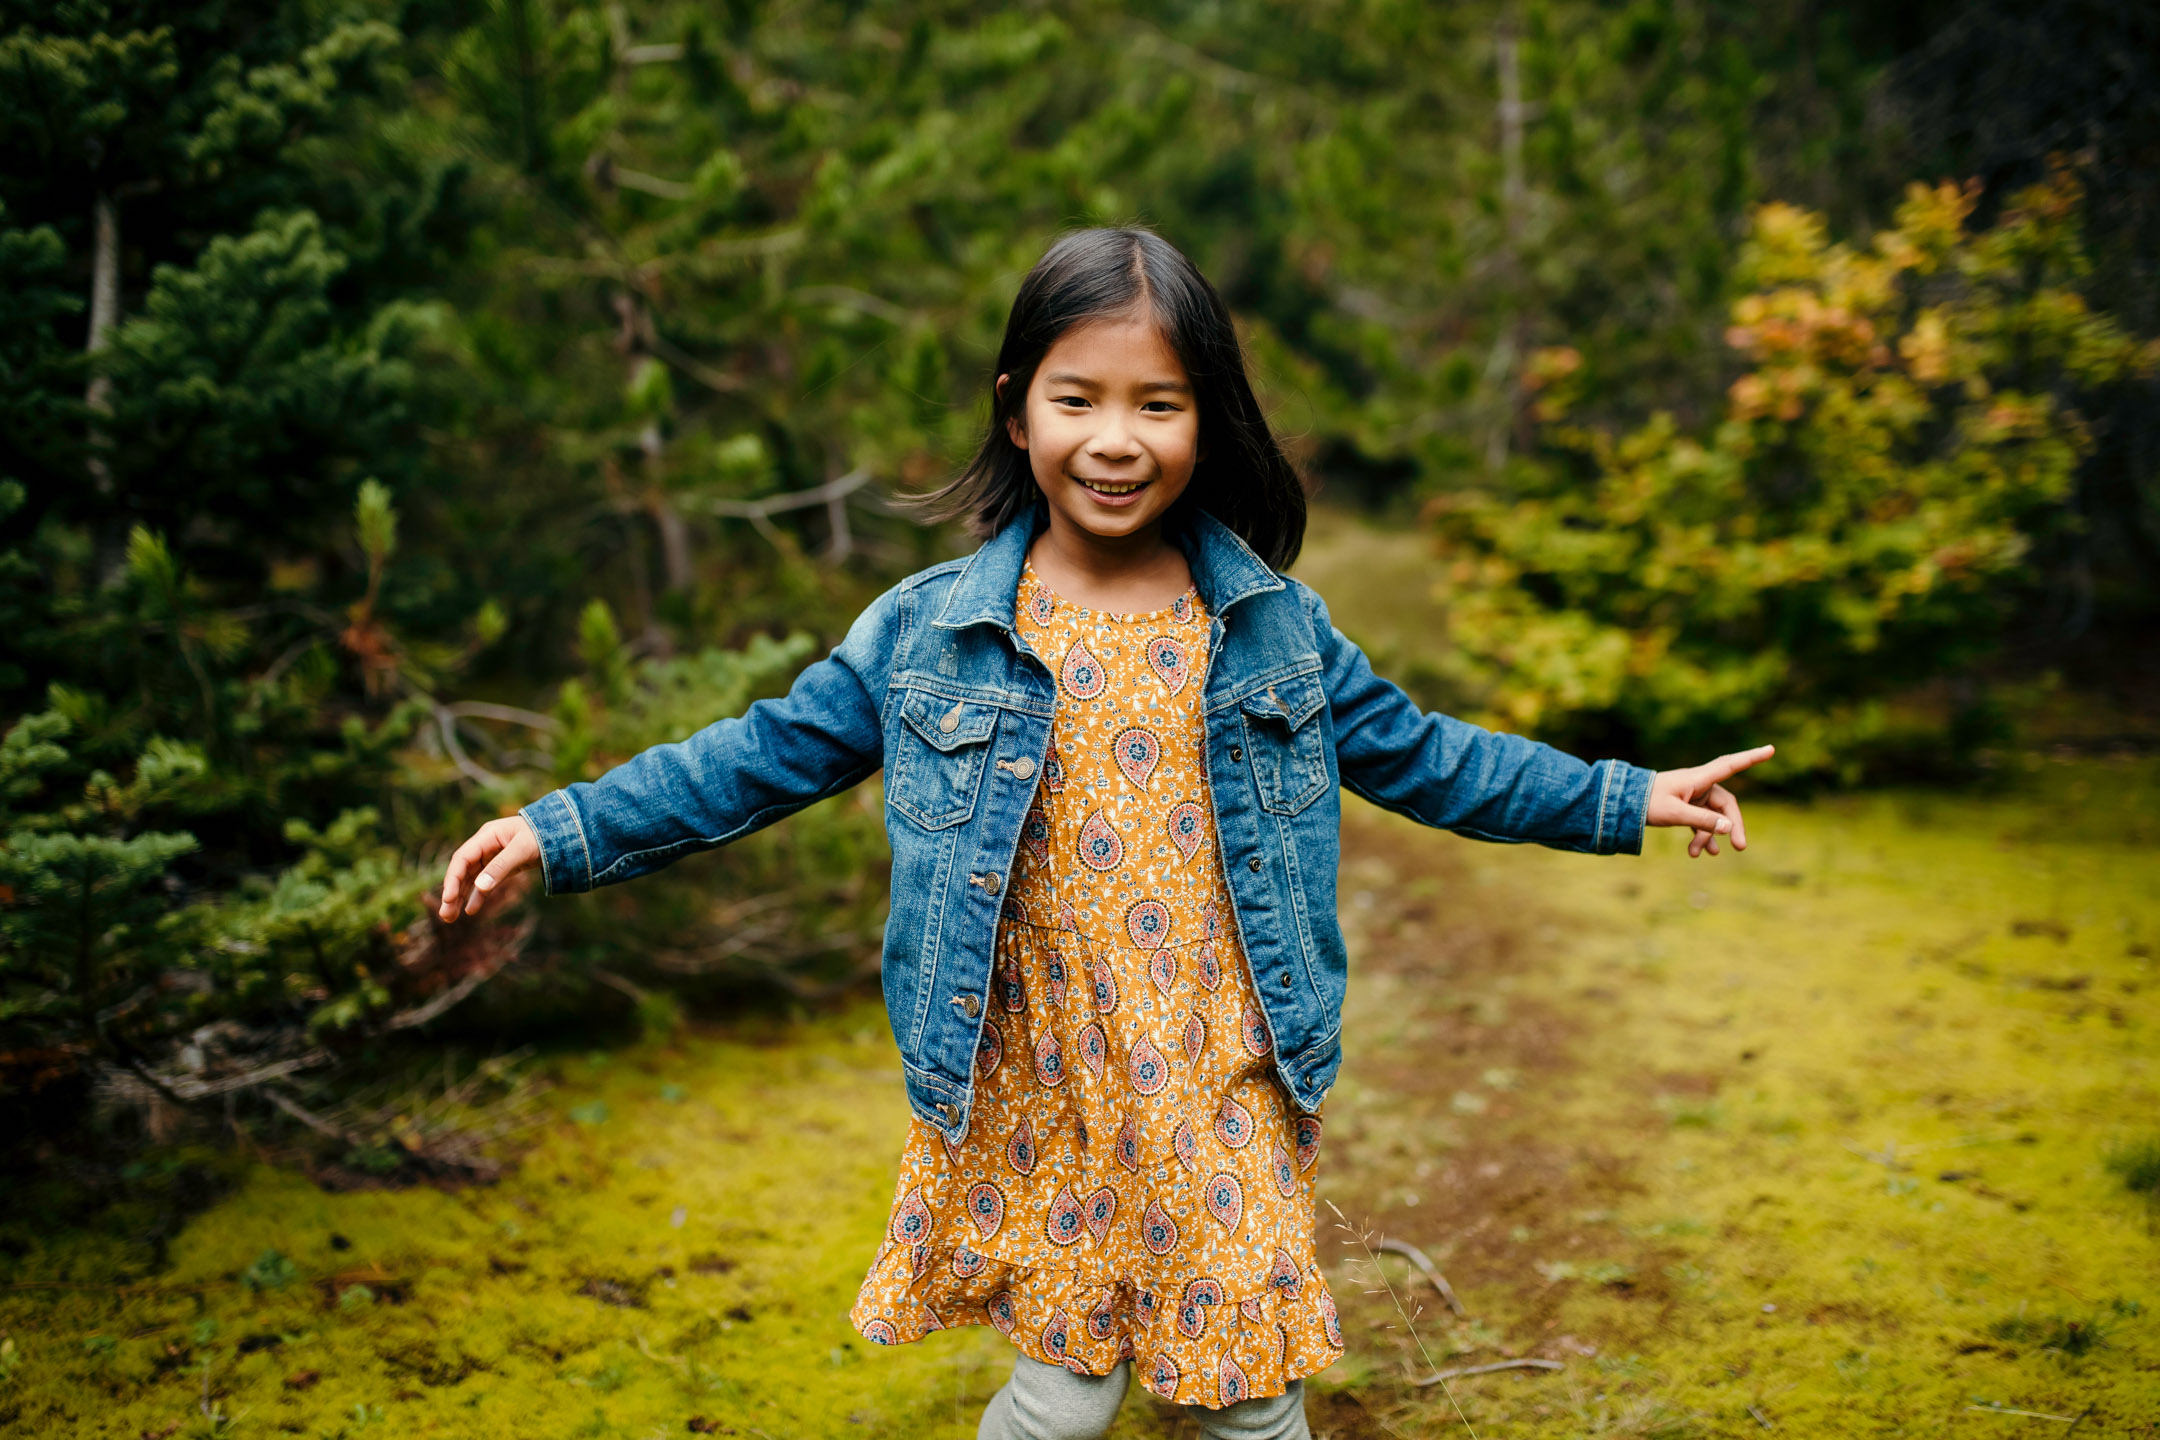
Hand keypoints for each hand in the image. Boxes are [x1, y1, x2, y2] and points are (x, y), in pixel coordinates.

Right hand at [438, 815, 539, 920]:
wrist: (564, 831)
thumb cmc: (543, 835)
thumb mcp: (522, 850)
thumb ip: (501, 867)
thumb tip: (480, 887)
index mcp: (487, 836)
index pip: (462, 858)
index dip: (453, 878)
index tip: (448, 898)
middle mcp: (486, 845)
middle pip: (463, 870)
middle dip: (453, 892)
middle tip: (445, 915)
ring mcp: (493, 856)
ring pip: (472, 878)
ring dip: (461, 897)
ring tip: (450, 918)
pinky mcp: (503, 866)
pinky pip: (486, 882)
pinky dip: (478, 895)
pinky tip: (471, 910)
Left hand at [1646, 745, 1774, 857]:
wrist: (1623, 803)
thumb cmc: (1647, 803)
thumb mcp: (1674, 813)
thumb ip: (1702, 821)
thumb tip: (1729, 827)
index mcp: (1698, 779)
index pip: (1730, 765)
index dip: (1751, 758)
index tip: (1771, 749)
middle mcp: (1699, 785)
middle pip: (1726, 805)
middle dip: (1733, 825)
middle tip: (1740, 847)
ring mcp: (1693, 796)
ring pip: (1713, 817)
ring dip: (1709, 836)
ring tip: (1700, 855)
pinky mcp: (1686, 807)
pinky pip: (1701, 822)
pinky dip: (1701, 836)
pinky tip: (1698, 853)